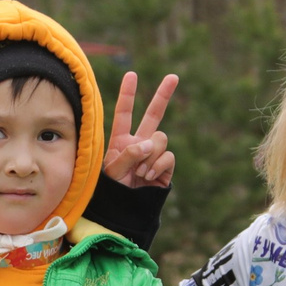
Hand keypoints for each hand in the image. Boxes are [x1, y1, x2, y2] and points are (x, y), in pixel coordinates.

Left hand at [103, 71, 177, 188]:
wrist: (126, 211)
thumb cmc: (113, 191)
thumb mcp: (113, 171)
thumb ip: (129, 153)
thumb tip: (150, 143)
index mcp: (121, 140)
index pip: (124, 113)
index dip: (128, 94)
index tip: (131, 74)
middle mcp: (140, 142)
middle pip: (154, 115)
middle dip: (163, 96)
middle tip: (173, 77)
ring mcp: (154, 154)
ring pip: (160, 139)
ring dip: (149, 156)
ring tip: (138, 173)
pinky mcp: (165, 166)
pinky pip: (167, 157)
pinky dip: (157, 166)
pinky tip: (148, 177)